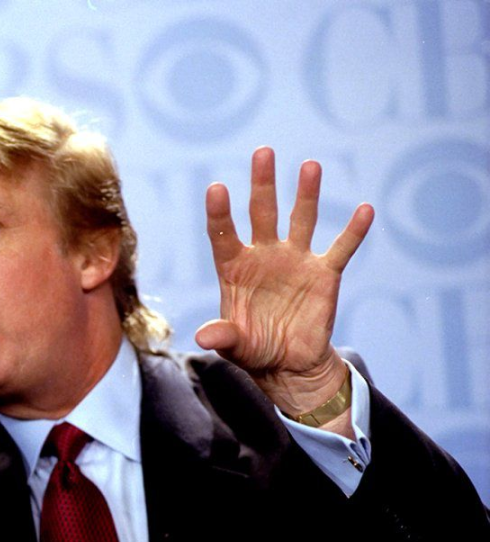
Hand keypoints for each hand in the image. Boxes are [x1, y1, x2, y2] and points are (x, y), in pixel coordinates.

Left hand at [195, 147, 373, 415]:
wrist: (288, 364)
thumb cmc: (254, 349)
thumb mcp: (234, 346)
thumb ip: (222, 336)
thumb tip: (202, 338)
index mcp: (235, 268)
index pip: (223, 234)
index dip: (220, 213)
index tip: (216, 187)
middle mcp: (264, 256)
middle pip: (262, 213)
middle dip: (262, 184)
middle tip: (263, 152)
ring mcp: (295, 261)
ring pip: (301, 220)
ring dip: (306, 194)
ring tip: (309, 165)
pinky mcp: (324, 274)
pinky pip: (341, 248)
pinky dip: (353, 231)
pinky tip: (364, 209)